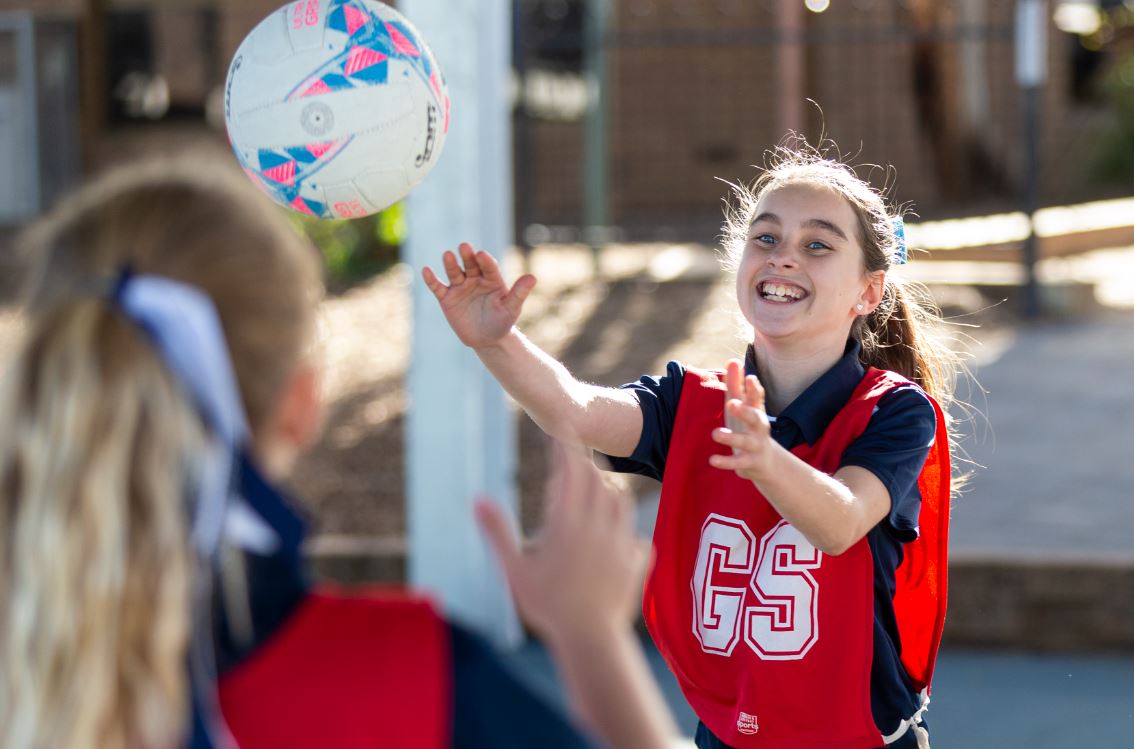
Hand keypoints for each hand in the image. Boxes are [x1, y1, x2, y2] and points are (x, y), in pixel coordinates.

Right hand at [421, 242, 535, 348]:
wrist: (487, 339)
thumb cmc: (502, 321)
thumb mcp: (512, 308)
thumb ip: (519, 293)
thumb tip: (533, 277)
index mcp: (492, 279)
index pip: (489, 267)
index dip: (485, 261)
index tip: (482, 255)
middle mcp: (475, 279)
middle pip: (470, 265)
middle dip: (467, 256)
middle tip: (465, 247)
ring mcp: (460, 287)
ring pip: (454, 272)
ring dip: (450, 264)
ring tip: (447, 255)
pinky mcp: (447, 298)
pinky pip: (438, 287)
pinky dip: (431, 279)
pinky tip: (426, 271)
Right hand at [475, 442, 651, 641]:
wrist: (591, 638)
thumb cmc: (547, 606)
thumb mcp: (514, 569)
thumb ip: (498, 532)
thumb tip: (478, 500)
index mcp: (568, 522)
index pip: (571, 470)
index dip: (567, 446)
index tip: (562, 430)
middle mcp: (599, 524)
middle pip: (598, 479)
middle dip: (585, 463)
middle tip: (573, 458)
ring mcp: (621, 540)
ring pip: (620, 498)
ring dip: (607, 487)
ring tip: (595, 487)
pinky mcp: (636, 559)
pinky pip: (635, 530)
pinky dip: (625, 523)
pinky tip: (617, 531)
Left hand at [709, 359, 774, 481]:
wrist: (767, 462)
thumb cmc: (749, 427)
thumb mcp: (742, 406)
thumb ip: (736, 385)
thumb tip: (733, 361)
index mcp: (756, 411)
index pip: (757, 398)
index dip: (754, 388)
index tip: (750, 378)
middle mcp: (759, 427)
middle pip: (755, 418)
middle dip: (745, 411)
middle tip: (731, 403)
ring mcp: (756, 445)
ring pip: (745, 441)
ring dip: (731, 438)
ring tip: (716, 434)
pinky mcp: (750, 462)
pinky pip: (738, 463)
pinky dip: (726, 462)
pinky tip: (712, 460)